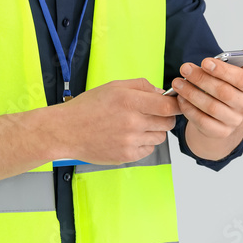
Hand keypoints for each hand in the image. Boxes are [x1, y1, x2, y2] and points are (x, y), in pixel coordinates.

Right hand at [57, 78, 180, 164]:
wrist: (67, 131)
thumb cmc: (88, 107)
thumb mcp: (114, 87)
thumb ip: (140, 85)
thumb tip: (160, 92)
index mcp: (130, 101)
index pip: (168, 106)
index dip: (175, 105)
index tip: (174, 104)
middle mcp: (132, 122)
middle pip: (167, 123)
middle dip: (164, 117)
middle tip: (152, 114)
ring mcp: (130, 141)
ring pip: (159, 137)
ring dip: (154, 131)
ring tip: (136, 125)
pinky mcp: (127, 156)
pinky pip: (148, 149)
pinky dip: (143, 143)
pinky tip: (129, 136)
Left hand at [173, 33, 242, 139]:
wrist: (226, 111)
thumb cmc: (232, 83)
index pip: (241, 79)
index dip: (223, 71)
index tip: (205, 61)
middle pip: (223, 93)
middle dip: (201, 79)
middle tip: (185, 68)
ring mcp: (233, 120)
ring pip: (211, 108)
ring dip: (191, 93)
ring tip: (178, 82)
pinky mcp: (220, 132)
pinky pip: (202, 122)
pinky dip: (189, 110)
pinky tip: (181, 99)